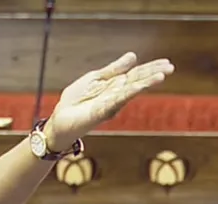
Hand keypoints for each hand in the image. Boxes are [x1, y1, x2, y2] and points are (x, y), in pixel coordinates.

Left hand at [44, 52, 174, 149]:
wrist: (60, 119)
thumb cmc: (75, 100)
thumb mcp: (94, 78)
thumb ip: (113, 69)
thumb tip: (133, 56)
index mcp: (114, 85)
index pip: (136, 74)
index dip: (150, 67)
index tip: (167, 62)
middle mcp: (116, 95)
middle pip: (137, 82)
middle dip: (153, 74)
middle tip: (171, 67)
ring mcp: (110, 104)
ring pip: (130, 91)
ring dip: (146, 83)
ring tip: (161, 75)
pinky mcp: (101, 112)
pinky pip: (117, 101)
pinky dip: (128, 93)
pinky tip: (139, 86)